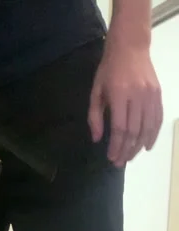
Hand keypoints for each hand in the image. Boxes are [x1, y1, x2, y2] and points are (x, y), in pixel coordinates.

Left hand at [88, 40, 162, 167]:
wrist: (130, 45)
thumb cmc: (109, 69)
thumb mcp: (96, 90)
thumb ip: (95, 116)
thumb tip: (97, 139)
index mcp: (119, 94)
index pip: (120, 128)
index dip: (116, 146)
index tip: (111, 158)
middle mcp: (137, 95)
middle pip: (134, 131)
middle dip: (126, 150)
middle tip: (120, 163)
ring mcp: (150, 94)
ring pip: (147, 127)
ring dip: (139, 146)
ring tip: (130, 157)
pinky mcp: (158, 93)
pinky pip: (157, 118)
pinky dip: (153, 134)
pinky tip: (147, 146)